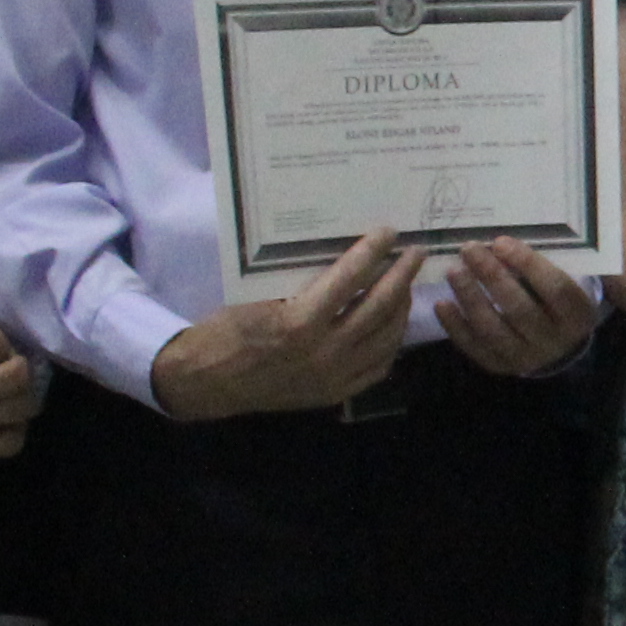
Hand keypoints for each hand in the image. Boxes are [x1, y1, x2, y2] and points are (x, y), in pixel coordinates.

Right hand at [148, 230, 422, 418]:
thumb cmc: (228, 330)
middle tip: (415, 253)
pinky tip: (393, 324)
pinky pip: (378, 366)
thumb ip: (300, 281)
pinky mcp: (336, 393)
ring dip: (401, 307)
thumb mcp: (257, 296)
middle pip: (378, 307)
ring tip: (407, 285)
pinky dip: (390, 342)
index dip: (372, 252)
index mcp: (299, 322)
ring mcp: (334, 376)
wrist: (209, 381)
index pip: (349, 279)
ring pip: (386, 338)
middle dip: (402, 276)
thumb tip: (340, 252)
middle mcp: (323, 351)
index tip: (388, 232)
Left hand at [431, 233, 598, 379]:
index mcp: (577, 315)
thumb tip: (501, 244)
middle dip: (492, 276)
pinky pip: (474, 347)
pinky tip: (442, 303)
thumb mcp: (565, 283)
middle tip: (469, 250)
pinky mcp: (499, 365)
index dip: (528, 264)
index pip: (555, 289)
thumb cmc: (557, 302)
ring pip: (493, 329)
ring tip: (453, 271)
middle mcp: (553, 340)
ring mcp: (525, 357)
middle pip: (520, 309)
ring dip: (471, 298)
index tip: (500, 242)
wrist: (558, 347)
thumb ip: (542, 267)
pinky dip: (455, 326)